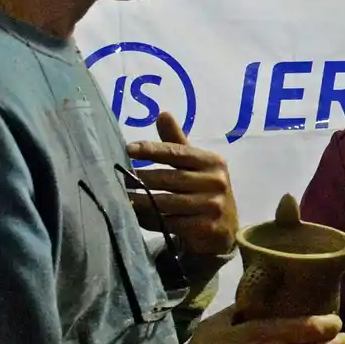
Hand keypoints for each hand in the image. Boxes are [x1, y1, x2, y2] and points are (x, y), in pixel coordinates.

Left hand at [126, 111, 238, 256]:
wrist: (225, 229)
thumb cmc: (204, 190)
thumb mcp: (195, 165)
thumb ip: (177, 143)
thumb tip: (162, 114)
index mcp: (213, 162)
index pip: (177, 153)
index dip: (151, 150)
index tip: (128, 149)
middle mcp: (216, 182)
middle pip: (169, 179)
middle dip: (141, 179)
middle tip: (119, 178)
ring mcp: (213, 206)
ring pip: (166, 203)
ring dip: (141, 201)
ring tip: (123, 197)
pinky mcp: (206, 228)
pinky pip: (170, 223)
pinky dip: (150, 219)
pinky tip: (137, 216)